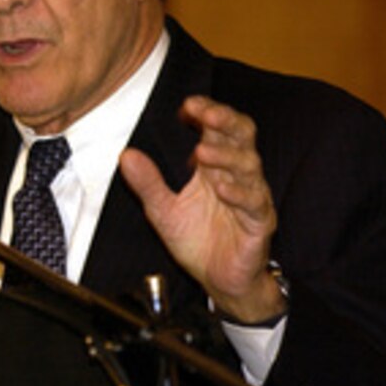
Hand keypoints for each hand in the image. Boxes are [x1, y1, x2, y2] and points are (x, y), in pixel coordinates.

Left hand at [119, 95, 284, 322]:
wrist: (219, 280)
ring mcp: (251, 197)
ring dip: (227, 157)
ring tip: (203, 152)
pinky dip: (240, 194)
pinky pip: (255, 204)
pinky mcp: (260, 223)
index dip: (206, 112)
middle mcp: (236, 175)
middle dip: (225, 121)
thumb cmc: (197, 239)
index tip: (187, 106)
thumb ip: (147, 183)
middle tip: (205, 114)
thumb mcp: (162, 210)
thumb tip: (126, 155)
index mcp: (214, 166)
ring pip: (249, 167)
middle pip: (241, 136)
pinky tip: (223, 188)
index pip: (217, 128)